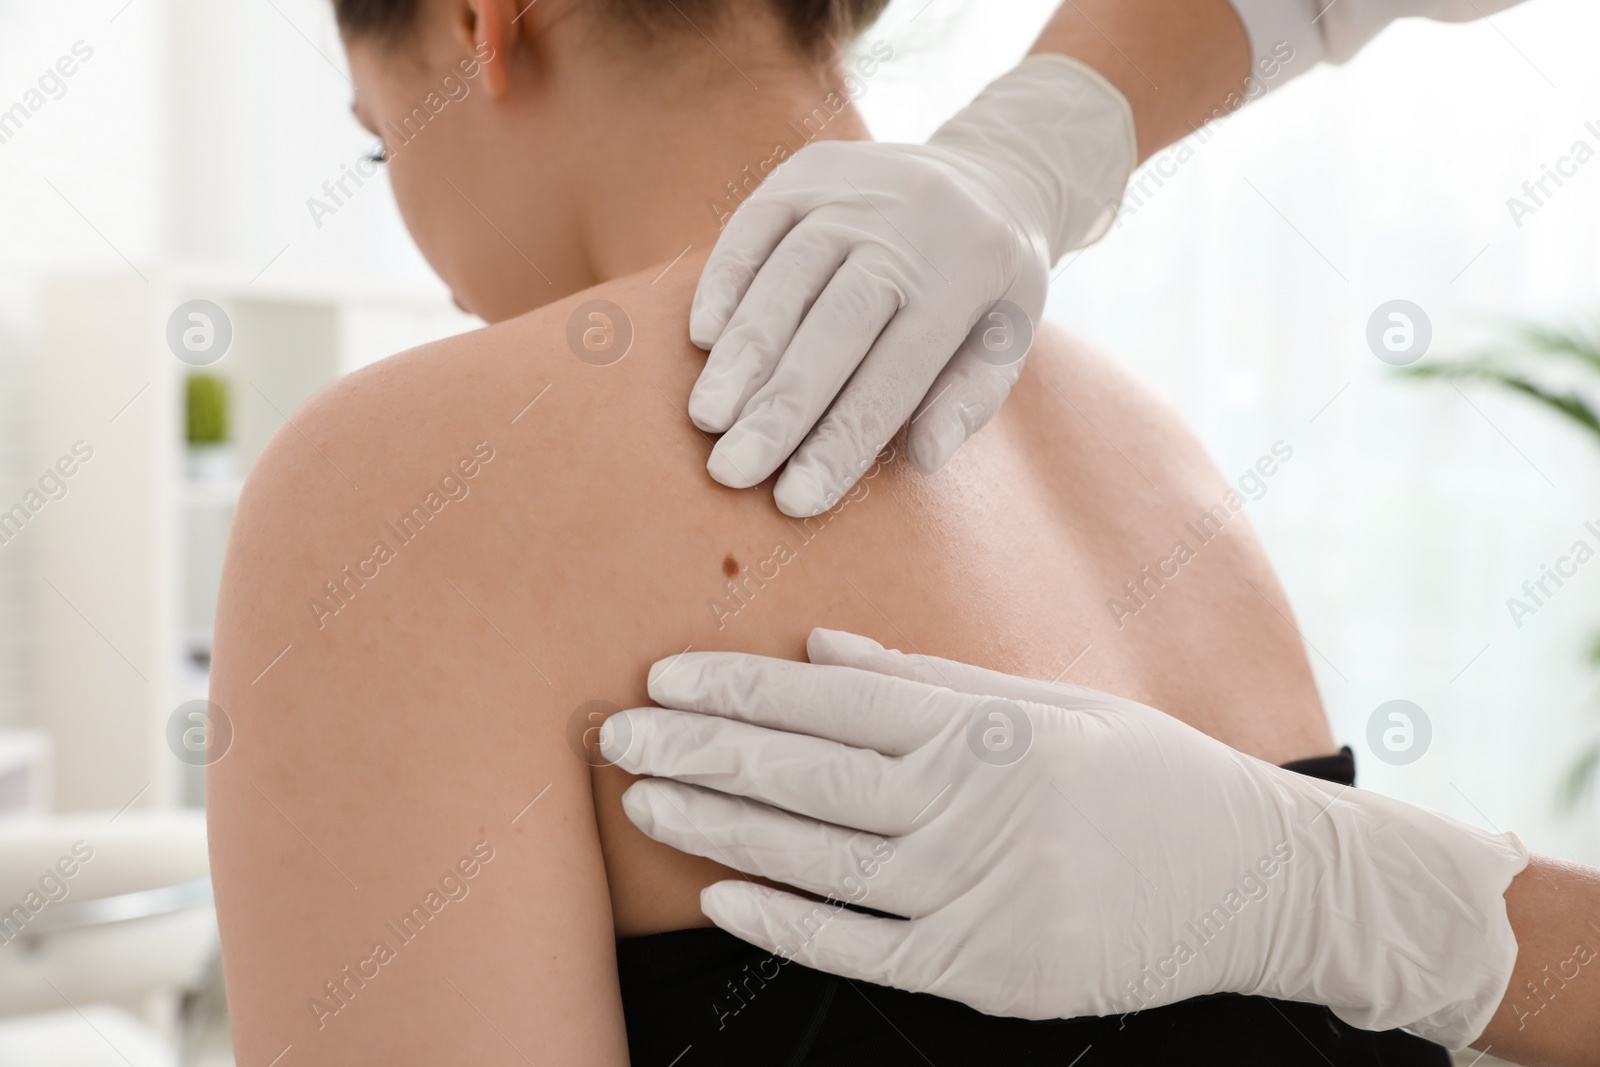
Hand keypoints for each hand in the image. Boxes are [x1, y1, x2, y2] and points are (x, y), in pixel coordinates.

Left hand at [604, 629, 1527, 1048]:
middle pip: (805, 774)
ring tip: (644, 800)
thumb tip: (818, 648)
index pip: (829, 700)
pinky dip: (787, 924)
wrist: (1256, 879)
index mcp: (983, 725)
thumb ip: (927, 678)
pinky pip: (862, 948)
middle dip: (700, 751)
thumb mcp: (1048, 701)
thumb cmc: (1148, 773)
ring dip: (721, 829)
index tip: (662, 678)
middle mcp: (969, 803)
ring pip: (816, 857)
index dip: (736, 689)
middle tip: (615, 733)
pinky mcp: (982, 970)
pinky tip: (720, 896)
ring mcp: (974, 892)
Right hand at [688, 57, 1136, 516]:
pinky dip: (726, 281)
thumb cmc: (988, 288)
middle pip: (836, 324)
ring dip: (744, 352)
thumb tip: (923, 456)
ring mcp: (855, 187)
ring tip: (709, 419)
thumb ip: (970, 397)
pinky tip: (702, 340)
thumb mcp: (1009, 337)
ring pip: (787, 275)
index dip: (843, 439)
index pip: (897, 372)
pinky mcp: (806, 170)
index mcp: (971, 268)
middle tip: (732, 470)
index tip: (796, 500)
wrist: (987, 175)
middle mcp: (911, 220)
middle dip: (780, 405)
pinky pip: (754, 225)